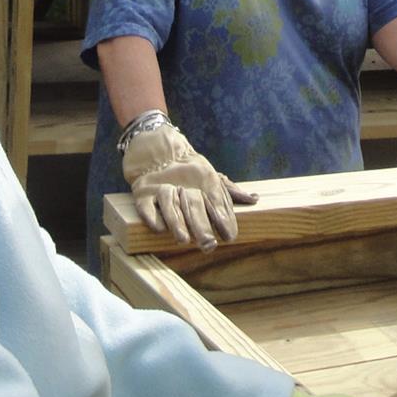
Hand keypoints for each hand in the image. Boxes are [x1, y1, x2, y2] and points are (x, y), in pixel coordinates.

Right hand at [120, 123, 256, 249]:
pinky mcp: (142, 192)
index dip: (223, 218)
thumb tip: (254, 199)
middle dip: (202, 226)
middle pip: (193, 205)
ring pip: (169, 205)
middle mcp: (184, 183)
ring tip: (183, 239)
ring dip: (177, 222)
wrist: (155, 150)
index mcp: (204, 178)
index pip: (216, 199)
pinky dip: (152, 216)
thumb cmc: (189, 171)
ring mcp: (161, 187)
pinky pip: (146, 205)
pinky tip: (160, 228)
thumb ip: (229, 192)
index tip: (230, 236)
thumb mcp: (210, 177)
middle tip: (209, 245)